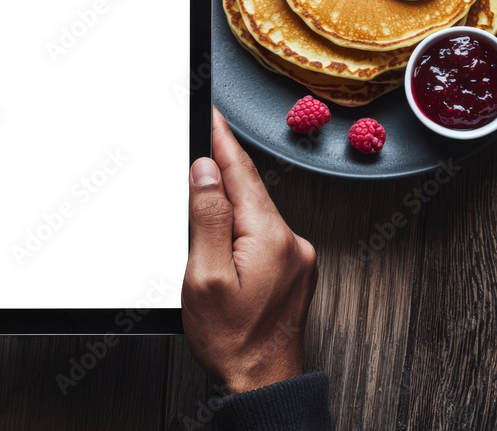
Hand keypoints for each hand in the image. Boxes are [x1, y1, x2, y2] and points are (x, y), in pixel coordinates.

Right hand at [182, 108, 317, 394]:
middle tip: (199, 136)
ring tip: (203, 182)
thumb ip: (208, 218)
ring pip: (257, 209)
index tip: (210, 114)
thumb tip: (207, 172)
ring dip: (231, 195)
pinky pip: (265, 229)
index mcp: (270, 238)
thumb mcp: (204, 278)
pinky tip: (225, 224)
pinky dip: (244, 219)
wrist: (261, 382)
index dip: (222, 139)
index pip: (242, 172)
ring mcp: (297, 256)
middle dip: (223, 164)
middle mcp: (292, 242)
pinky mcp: (294, 269)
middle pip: (251, 188)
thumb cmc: (232, 341)